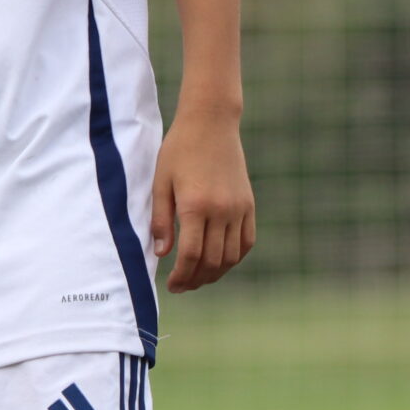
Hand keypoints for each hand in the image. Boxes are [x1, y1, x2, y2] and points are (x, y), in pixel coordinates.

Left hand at [150, 111, 253, 291]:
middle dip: (196, 280)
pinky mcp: (248, 204)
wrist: (211, 123)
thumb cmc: (179, 149)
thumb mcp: (161, 181)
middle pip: (212, 261)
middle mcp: (221, 210)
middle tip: (182, 286)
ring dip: (215, 273)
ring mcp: (238, 208)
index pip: (191, 255)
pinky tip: (220, 262)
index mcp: (195, 205)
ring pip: (231, 256)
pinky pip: (246, 242)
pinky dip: (234, 258)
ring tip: (198, 278)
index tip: (171, 285)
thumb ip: (161, 219)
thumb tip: (162, 254)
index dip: (181, 276)